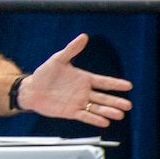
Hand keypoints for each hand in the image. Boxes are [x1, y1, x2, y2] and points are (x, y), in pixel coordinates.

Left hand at [18, 34, 132, 125]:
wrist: (31, 90)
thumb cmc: (44, 74)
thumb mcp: (58, 59)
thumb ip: (71, 49)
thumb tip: (83, 36)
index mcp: (84, 79)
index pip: (103, 82)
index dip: (115, 84)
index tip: (128, 86)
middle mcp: (84, 92)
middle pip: (104, 98)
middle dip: (116, 101)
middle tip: (128, 105)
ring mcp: (78, 102)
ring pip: (96, 108)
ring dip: (108, 111)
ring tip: (119, 115)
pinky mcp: (70, 112)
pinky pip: (84, 116)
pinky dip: (94, 119)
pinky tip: (104, 122)